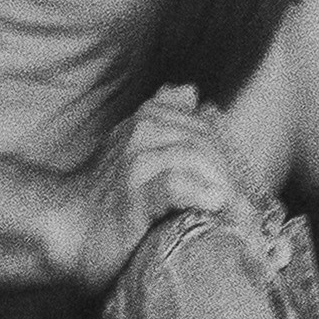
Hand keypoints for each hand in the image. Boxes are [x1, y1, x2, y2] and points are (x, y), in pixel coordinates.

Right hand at [114, 93, 253, 235]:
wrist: (70, 229)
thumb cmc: (109, 196)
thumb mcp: (136, 150)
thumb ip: (164, 119)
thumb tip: (189, 89)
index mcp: (147, 119)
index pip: (206, 127)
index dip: (228, 158)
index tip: (241, 190)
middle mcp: (140, 132)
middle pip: (204, 142)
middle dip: (231, 175)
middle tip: (247, 209)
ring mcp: (134, 162)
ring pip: (194, 157)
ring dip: (223, 187)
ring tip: (238, 216)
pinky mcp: (132, 195)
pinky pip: (175, 185)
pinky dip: (201, 194)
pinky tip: (215, 206)